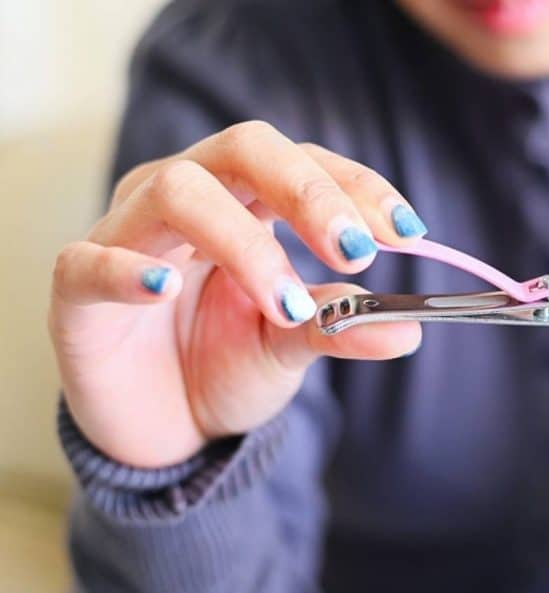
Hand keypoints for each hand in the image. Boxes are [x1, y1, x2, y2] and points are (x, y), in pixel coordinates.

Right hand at [49, 121, 426, 467]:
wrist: (163, 424)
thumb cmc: (225, 364)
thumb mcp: (292, 346)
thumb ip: (340, 327)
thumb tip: (408, 329)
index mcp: (246, 201)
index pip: (304, 162)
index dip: (355, 185)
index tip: (408, 232)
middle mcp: (187, 198)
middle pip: (244, 149)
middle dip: (309, 192)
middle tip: (356, 249)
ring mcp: (128, 234)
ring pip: (178, 192)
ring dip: (245, 244)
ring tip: (286, 305)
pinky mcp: (77, 288)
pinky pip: (90, 262)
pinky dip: (127, 270)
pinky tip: (166, 289)